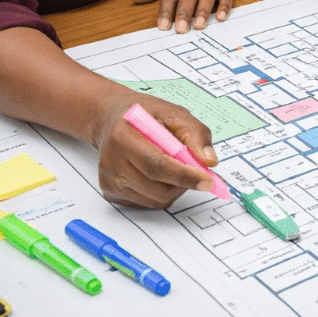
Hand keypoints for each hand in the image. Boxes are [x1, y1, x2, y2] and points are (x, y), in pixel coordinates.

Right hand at [93, 93, 217, 208]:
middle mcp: (111, 161)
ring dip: (175, 189)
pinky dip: (161, 194)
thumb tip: (208, 161)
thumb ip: (195, 134)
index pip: (157, 164)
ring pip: (155, 200)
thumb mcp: (173, 113)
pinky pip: (146, 204)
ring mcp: (109, 180)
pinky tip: (160, 175)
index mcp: (123, 136)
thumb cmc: (145, 115)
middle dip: (184, 183)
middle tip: (197, 171)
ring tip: (176, 167)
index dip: (184, 175)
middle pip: (157, 187)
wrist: (112, 119)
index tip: (207, 181)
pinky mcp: (111, 193)